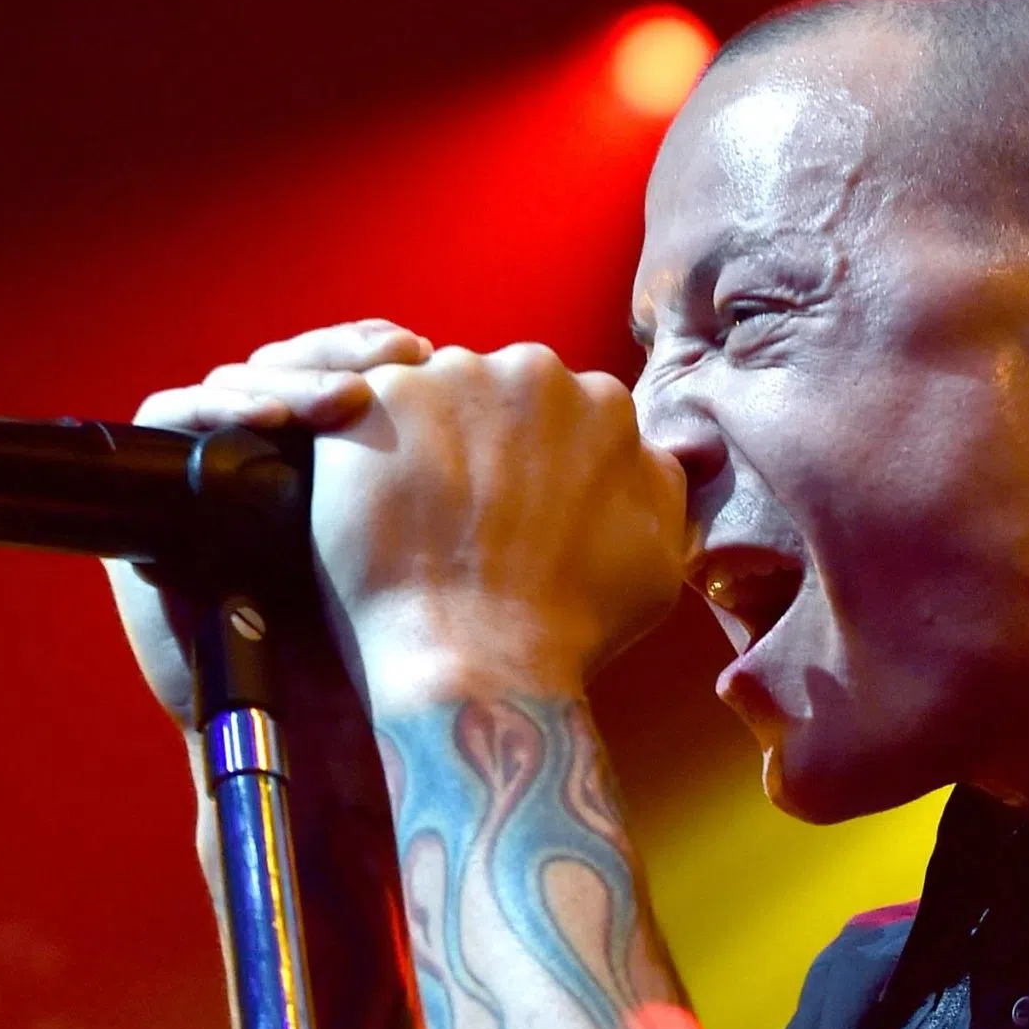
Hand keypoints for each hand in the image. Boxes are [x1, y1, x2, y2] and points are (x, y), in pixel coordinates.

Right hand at [105, 318, 434, 728]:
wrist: (310, 727)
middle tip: (390, 356)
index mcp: (336, 459)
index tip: (422, 348)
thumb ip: (460, 485)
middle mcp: (270, 453)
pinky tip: (265, 416)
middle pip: (291, 364)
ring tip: (341, 397)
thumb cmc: (384, 648)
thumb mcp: (433, 549)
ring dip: (289, 376)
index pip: (344, 369)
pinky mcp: (154, 488)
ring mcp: (209, 465)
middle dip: (340, 353)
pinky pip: (167, 416)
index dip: (374, 352)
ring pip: (237, 382)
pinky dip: (212, 407)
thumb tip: (512, 415)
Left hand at [315, 344, 689, 710]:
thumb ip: (657, 484)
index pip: (563, 410)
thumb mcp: (661, 557)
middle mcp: (536, 370)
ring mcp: (456, 377)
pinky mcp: (384, 400)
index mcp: (605, 402)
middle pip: (499, 390)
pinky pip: (367, 408)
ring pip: (435, 393)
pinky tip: (379, 508)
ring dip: (427, 440)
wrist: (479, 658)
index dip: (537, 460)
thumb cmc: (574, 623)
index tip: (519, 508)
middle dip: (484, 438)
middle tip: (468, 515)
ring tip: (419, 516)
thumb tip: (646, 451)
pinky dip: (368, 452)